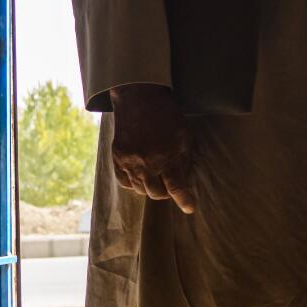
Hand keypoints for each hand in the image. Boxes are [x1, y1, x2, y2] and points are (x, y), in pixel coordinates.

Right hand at [110, 84, 197, 213]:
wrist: (138, 99)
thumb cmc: (167, 116)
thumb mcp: (184, 135)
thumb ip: (184, 160)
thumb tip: (185, 182)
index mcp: (166, 156)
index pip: (176, 187)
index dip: (184, 200)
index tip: (190, 208)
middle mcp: (146, 162)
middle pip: (156, 194)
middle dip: (166, 192)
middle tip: (169, 182)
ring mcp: (128, 162)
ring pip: (140, 190)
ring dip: (150, 186)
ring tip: (156, 174)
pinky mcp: (116, 158)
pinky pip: (125, 182)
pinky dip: (134, 182)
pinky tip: (141, 173)